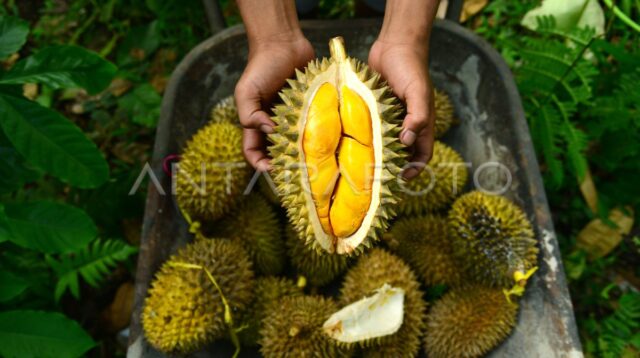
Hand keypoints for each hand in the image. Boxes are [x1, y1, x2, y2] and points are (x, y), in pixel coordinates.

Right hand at [235, 34, 314, 170]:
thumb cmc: (261, 67)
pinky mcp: (311, 109)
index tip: (270, 168)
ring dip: (303, 151)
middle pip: (278, 151)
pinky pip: (315, 126)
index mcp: (256, 122)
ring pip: (299, 142)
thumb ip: (250, 115)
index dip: (258, 163)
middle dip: (285, 163)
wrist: (284, 43)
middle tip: (295, 170)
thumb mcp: (246, 92)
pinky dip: (319, 134)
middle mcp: (276, 123)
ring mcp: (295, 117)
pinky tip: (326, 140)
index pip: (253, 150)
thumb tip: (270, 132)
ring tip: (311, 159)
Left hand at [368, 39, 434, 179]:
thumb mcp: (418, 92)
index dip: (415, 169)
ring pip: (384, 142)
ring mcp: (390, 117)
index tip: (401, 179)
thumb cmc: (410, 68)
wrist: (395, 44)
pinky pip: (370, 127)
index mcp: (422, 123)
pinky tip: (352, 144)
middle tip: (376, 177)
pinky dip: (364, 137)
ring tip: (362, 166)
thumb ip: (417, 116)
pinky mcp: (375, 109)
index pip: (422, 154)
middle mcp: (406, 123)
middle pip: (401, 153)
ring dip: (376, 154)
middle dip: (392, 166)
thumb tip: (407, 140)